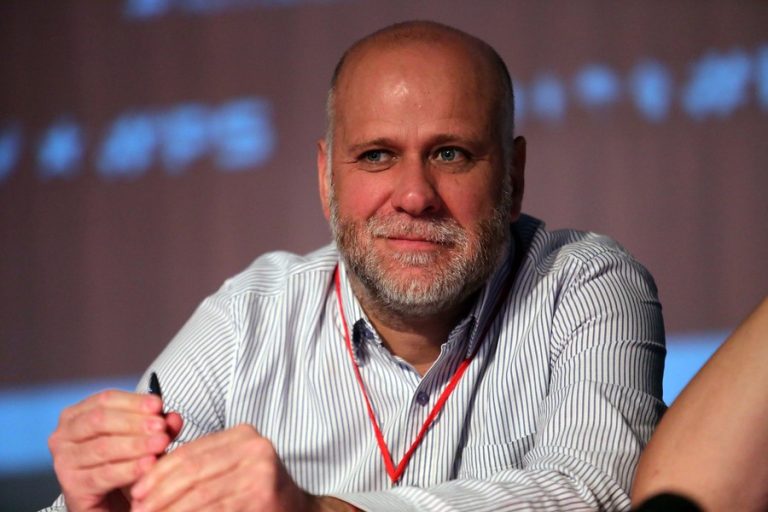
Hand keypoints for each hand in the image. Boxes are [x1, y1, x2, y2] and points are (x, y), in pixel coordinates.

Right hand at [47, 389, 182, 511]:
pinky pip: (104, 474)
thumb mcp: (144, 439)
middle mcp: (62, 436)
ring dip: (136, 444)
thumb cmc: (123, 463)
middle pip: (100, 421)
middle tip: (160, 426)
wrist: (110, 503)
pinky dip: (129, 469)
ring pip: (103, 447)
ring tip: (161, 443)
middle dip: (134, 422)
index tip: (158, 404)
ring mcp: (64, 462)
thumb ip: (159, 426)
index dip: (133, 401)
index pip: (104, 400)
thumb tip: (173, 417)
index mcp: (76, 415)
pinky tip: (148, 464)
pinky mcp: (72, 487)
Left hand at [130, 424, 345, 511]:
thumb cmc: (252, 491)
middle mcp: (255, 447)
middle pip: (193, 472)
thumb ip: (195, 466)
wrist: (295, 509)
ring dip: (170, 511)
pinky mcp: (263, 497)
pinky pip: (216, 510)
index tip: (135, 491)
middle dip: (159, 495)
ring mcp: (262, 472)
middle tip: (137, 510)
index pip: (190, 451)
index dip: (158, 472)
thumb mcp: (226, 469)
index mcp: (242, 434)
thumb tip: (143, 477)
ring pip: (201, 495)